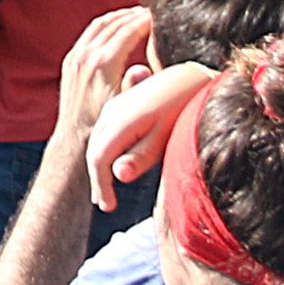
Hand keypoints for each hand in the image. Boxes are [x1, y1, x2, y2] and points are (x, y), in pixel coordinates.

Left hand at [51, 6, 157, 152]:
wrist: (76, 140)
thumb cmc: (108, 128)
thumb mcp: (127, 109)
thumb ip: (136, 87)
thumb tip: (144, 67)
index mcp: (102, 64)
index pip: (126, 31)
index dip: (144, 21)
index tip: (158, 15)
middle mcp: (86, 56)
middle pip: (112, 24)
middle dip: (132, 15)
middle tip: (150, 11)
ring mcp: (75, 57)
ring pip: (98, 26)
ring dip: (117, 17)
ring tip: (136, 14)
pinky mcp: (70, 62)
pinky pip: (89, 34)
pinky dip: (105, 25)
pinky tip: (116, 28)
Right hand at [87, 56, 216, 205]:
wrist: (189, 77)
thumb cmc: (182, 110)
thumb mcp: (165, 136)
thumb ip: (141, 156)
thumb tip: (118, 175)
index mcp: (119, 122)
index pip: (98, 159)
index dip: (101, 185)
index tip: (109, 207)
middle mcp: (110, 112)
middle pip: (93, 149)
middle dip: (97, 178)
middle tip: (104, 203)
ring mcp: (114, 107)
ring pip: (96, 140)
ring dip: (99, 165)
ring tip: (105, 189)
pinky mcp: (120, 105)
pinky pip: (103, 132)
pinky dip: (104, 151)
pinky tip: (113, 161)